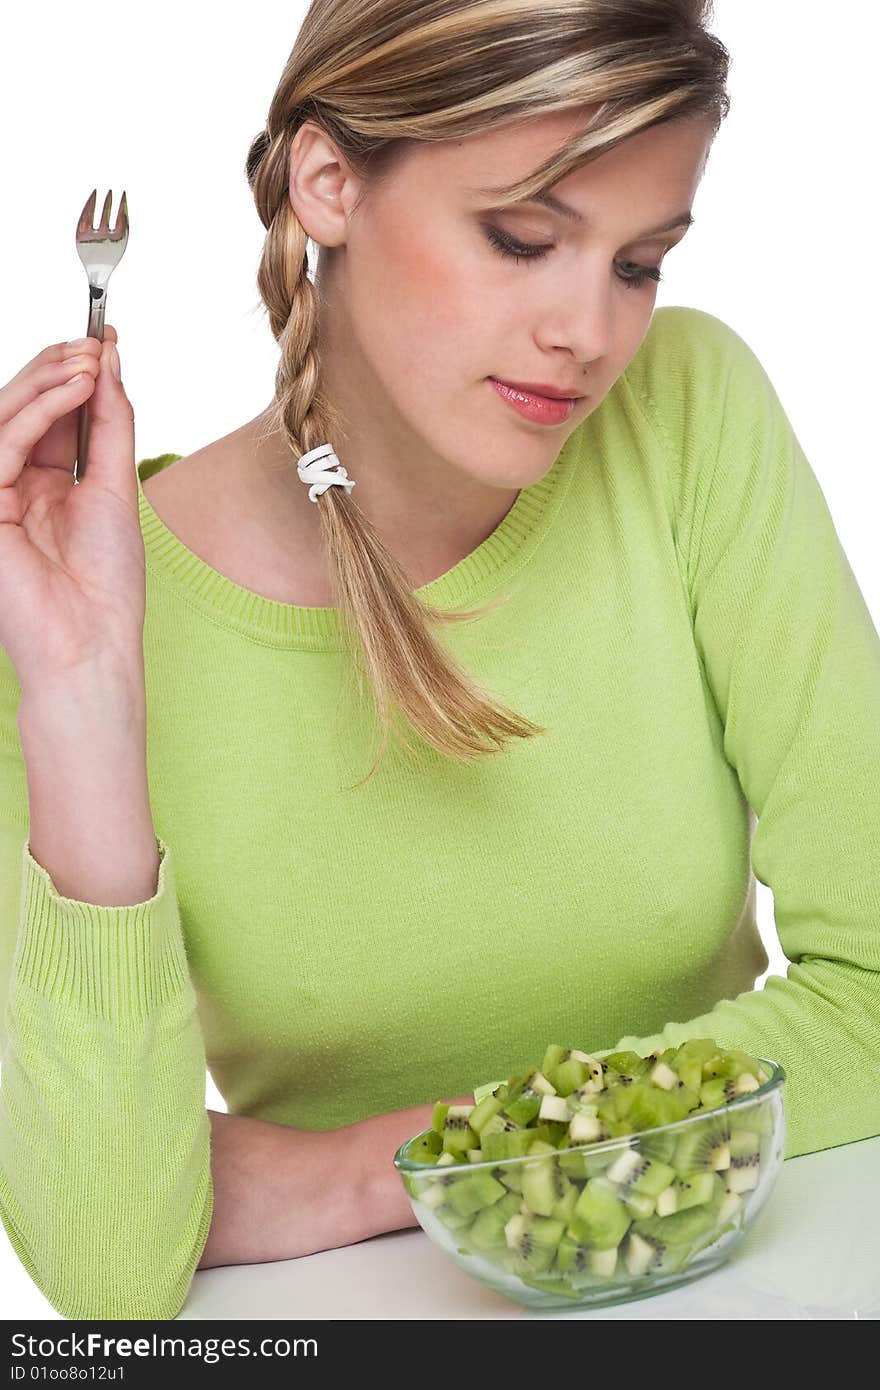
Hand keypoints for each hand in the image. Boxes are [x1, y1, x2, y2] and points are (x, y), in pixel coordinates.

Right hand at [0, 325, 144, 695]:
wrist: (92, 640)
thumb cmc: (107, 581)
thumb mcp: (116, 486)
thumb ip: (110, 424)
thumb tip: (109, 362)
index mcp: (43, 486)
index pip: (51, 416)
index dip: (73, 376)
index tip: (105, 342)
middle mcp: (13, 486)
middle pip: (23, 409)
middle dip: (57, 371)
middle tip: (94, 345)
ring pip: (7, 418)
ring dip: (49, 383)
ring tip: (89, 362)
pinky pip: (3, 443)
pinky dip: (39, 413)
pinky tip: (75, 391)